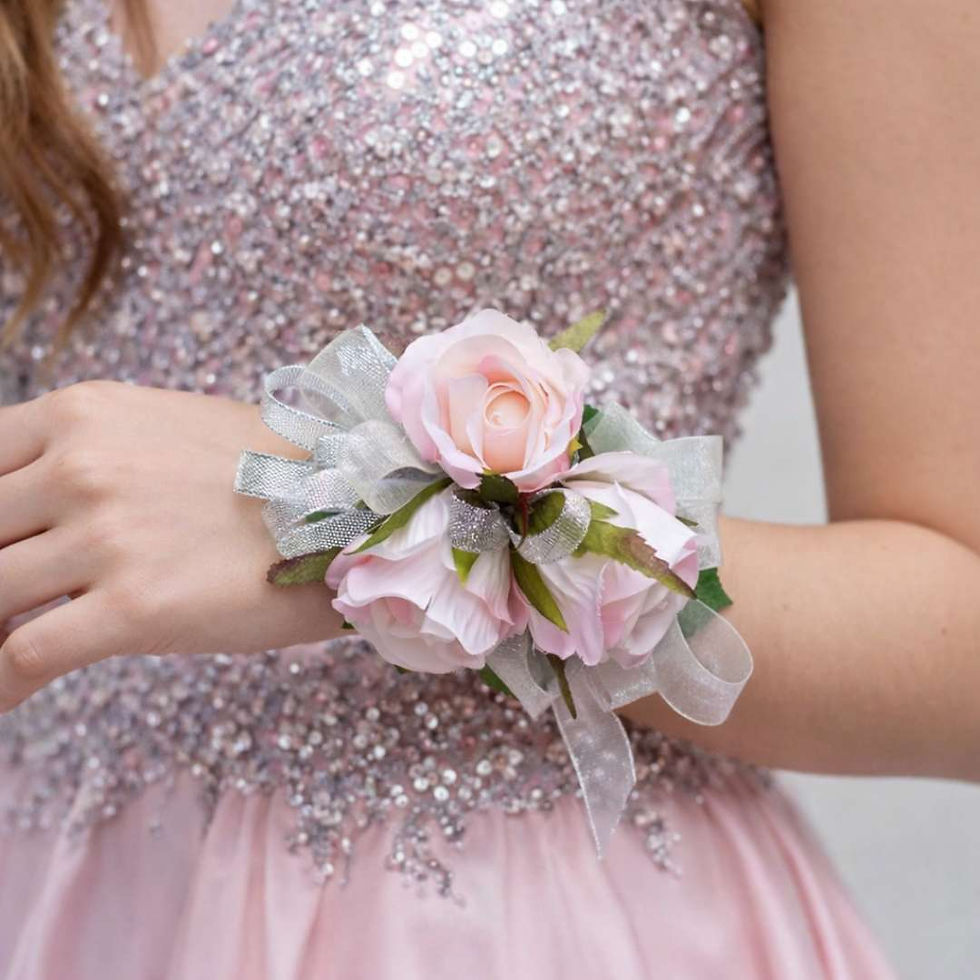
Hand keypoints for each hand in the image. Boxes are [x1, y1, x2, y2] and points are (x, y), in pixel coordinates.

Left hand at [0, 381, 345, 711]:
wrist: (353, 508)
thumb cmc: (265, 472)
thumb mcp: (162, 429)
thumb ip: (85, 453)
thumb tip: (28, 504)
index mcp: (83, 414)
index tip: (0, 544)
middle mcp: (84, 466)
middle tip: (7, 600)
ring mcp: (108, 536)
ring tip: (4, 643)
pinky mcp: (133, 608)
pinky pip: (21, 654)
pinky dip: (2, 681)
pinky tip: (9, 690)